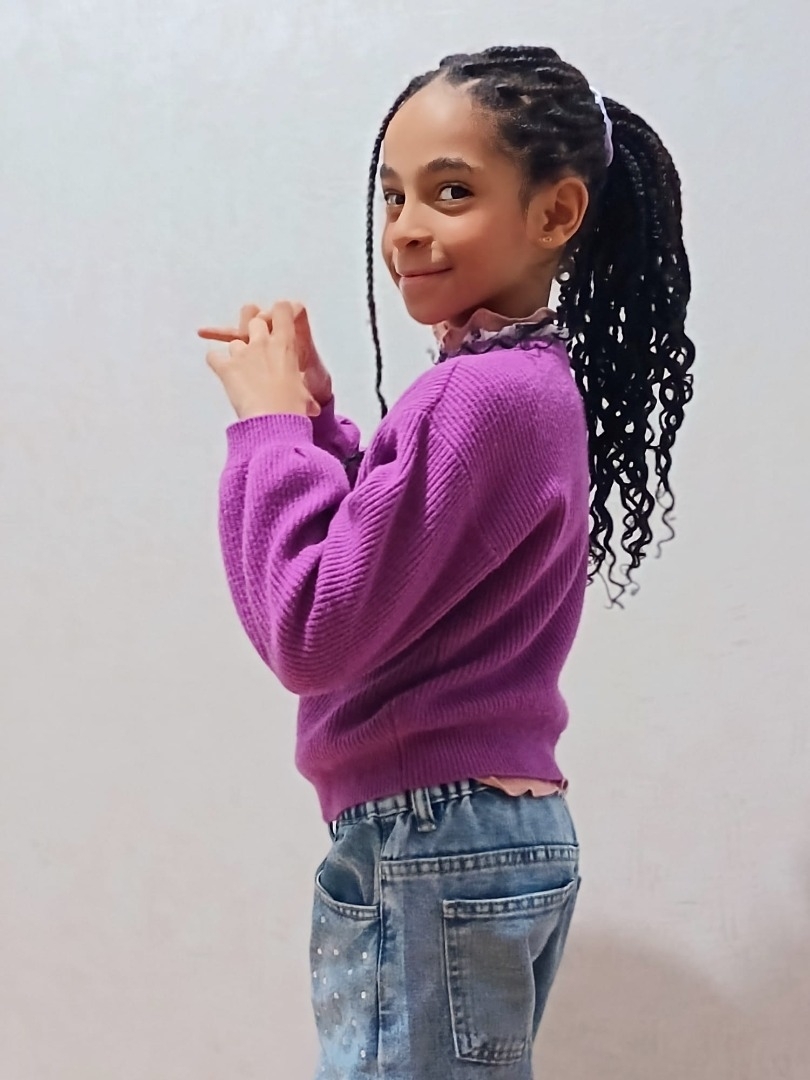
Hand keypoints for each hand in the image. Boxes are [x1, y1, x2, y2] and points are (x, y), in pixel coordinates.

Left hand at [203, 301, 320, 420]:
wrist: (273, 421)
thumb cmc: (292, 408)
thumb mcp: (306, 396)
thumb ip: (305, 395)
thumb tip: (313, 409)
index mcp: (286, 345)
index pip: (282, 309)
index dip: (280, 311)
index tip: (280, 320)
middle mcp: (262, 343)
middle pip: (254, 319)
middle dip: (254, 327)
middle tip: (258, 343)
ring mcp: (242, 354)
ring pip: (234, 340)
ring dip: (238, 350)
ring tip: (244, 368)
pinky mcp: (226, 368)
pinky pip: (214, 357)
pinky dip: (217, 362)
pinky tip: (223, 371)